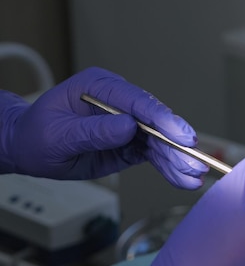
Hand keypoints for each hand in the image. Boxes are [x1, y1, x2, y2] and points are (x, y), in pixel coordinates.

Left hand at [0, 67, 206, 188]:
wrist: (28, 148)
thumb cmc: (35, 135)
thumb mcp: (58, 135)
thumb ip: (94, 131)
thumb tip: (128, 126)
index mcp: (100, 88)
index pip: (137, 102)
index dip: (162, 119)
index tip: (181, 135)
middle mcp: (119, 103)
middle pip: (156, 122)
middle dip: (177, 144)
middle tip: (195, 162)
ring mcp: (128, 122)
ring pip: (159, 141)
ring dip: (177, 159)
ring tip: (193, 176)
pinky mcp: (131, 142)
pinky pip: (153, 154)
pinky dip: (168, 167)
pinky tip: (182, 178)